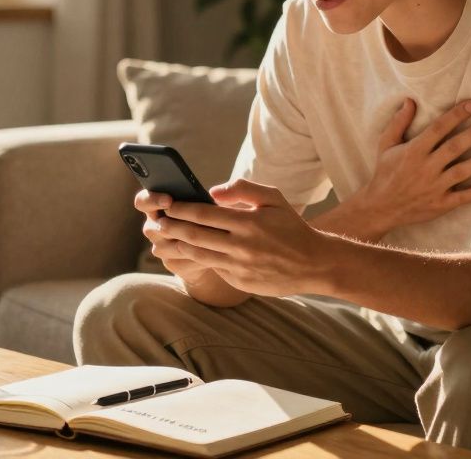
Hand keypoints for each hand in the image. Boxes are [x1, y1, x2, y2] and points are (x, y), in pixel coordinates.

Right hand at [133, 188, 216, 283]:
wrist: (215, 247)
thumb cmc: (209, 216)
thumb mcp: (206, 203)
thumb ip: (206, 198)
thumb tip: (215, 194)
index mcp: (156, 206)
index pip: (142, 201)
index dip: (152, 200)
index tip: (168, 200)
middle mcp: (153, 227)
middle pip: (151, 228)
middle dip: (172, 224)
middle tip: (192, 221)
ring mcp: (161, 248)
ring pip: (168, 246)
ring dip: (190, 241)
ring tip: (211, 236)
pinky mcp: (172, 264)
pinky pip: (182, 260)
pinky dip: (199, 255)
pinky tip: (215, 251)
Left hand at [156, 180, 338, 296]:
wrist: (313, 264)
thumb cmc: (291, 227)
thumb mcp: (274, 198)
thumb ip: (243, 189)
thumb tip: (212, 192)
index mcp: (249, 222)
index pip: (205, 214)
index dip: (181, 208)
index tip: (167, 203)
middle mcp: (242, 246)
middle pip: (195, 235)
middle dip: (171, 227)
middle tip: (156, 221)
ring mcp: (239, 266)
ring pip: (199, 255)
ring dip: (177, 245)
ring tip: (163, 237)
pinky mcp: (239, 282)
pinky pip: (213, 268)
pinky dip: (196, 259)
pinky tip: (185, 252)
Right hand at [350, 98, 470, 232]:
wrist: (380, 207)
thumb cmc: (385, 172)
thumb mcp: (385, 145)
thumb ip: (398, 123)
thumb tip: (410, 101)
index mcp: (413, 151)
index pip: (438, 129)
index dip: (456, 115)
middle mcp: (425, 168)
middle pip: (454, 148)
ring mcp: (434, 187)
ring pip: (461, 171)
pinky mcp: (440, 204)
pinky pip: (462, 197)